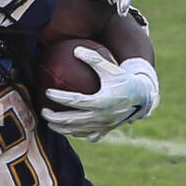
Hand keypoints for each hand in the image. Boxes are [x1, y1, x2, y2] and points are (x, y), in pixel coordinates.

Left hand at [40, 49, 158, 140]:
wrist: (142, 96)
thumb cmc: (123, 79)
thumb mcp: (110, 67)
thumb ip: (93, 58)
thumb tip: (75, 49)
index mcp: (101, 101)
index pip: (74, 101)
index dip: (59, 97)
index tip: (47, 92)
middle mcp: (101, 116)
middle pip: (71, 120)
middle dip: (54, 117)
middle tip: (43, 111)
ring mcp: (103, 126)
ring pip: (77, 131)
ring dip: (61, 128)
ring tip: (50, 123)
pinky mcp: (106, 131)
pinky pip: (88, 136)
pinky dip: (76, 134)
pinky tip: (67, 130)